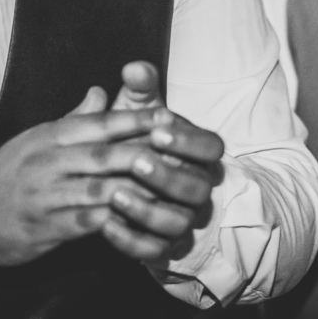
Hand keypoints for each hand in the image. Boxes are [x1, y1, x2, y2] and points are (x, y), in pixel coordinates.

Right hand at [0, 93, 167, 272]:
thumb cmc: (6, 175)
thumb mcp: (36, 138)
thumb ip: (74, 119)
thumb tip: (101, 91)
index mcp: (50, 136)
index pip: (100, 122)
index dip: (137, 119)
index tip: (169, 116)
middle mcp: (49, 161)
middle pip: (106, 153)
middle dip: (147, 152)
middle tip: (182, 152)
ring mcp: (47, 195)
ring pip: (100, 188)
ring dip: (136, 189)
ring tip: (169, 189)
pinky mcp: (45, 227)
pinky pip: (86, 222)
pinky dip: (114, 221)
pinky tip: (138, 221)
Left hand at [105, 61, 224, 261]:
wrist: (138, 190)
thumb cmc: (142, 142)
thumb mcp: (142, 114)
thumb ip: (139, 91)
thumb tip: (134, 68)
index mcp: (199, 156)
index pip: (213, 148)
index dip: (189, 140)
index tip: (159, 126)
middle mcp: (197, 190)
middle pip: (198, 188)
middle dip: (167, 175)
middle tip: (136, 160)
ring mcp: (182, 221)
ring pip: (177, 222)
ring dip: (147, 210)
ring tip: (115, 194)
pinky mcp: (161, 247)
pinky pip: (153, 250)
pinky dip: (130, 240)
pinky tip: (104, 223)